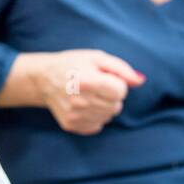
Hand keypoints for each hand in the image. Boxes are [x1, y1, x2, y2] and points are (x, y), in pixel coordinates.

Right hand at [29, 49, 144, 135]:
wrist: (44, 78)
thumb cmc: (73, 65)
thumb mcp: (97, 58)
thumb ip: (121, 69)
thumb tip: (140, 81)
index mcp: (87, 81)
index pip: (121, 92)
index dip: (117, 83)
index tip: (105, 78)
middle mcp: (80, 101)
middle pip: (116, 106)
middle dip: (111, 96)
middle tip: (96, 87)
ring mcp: (74, 115)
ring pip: (108, 117)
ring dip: (104, 106)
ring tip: (89, 95)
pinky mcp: (71, 125)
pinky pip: (97, 126)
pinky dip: (95, 116)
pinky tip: (84, 105)